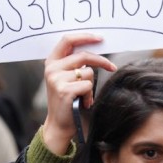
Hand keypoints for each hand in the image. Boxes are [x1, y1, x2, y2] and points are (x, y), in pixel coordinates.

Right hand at [41, 34, 115, 154]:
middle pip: (83, 55)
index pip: (68, 40)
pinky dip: (89, 95)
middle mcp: (52, 68)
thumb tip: (95, 48)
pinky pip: (87, 85)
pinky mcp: (64, 90)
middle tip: (111, 67)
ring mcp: (56, 79)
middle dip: (101, 61)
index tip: (100, 39)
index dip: (85, 37)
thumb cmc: (67, 100)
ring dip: (91, 85)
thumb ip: (74, 63)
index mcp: (52, 62)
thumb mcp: (65, 77)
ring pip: (87, 72)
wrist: (58, 124)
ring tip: (83, 95)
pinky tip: (82, 102)